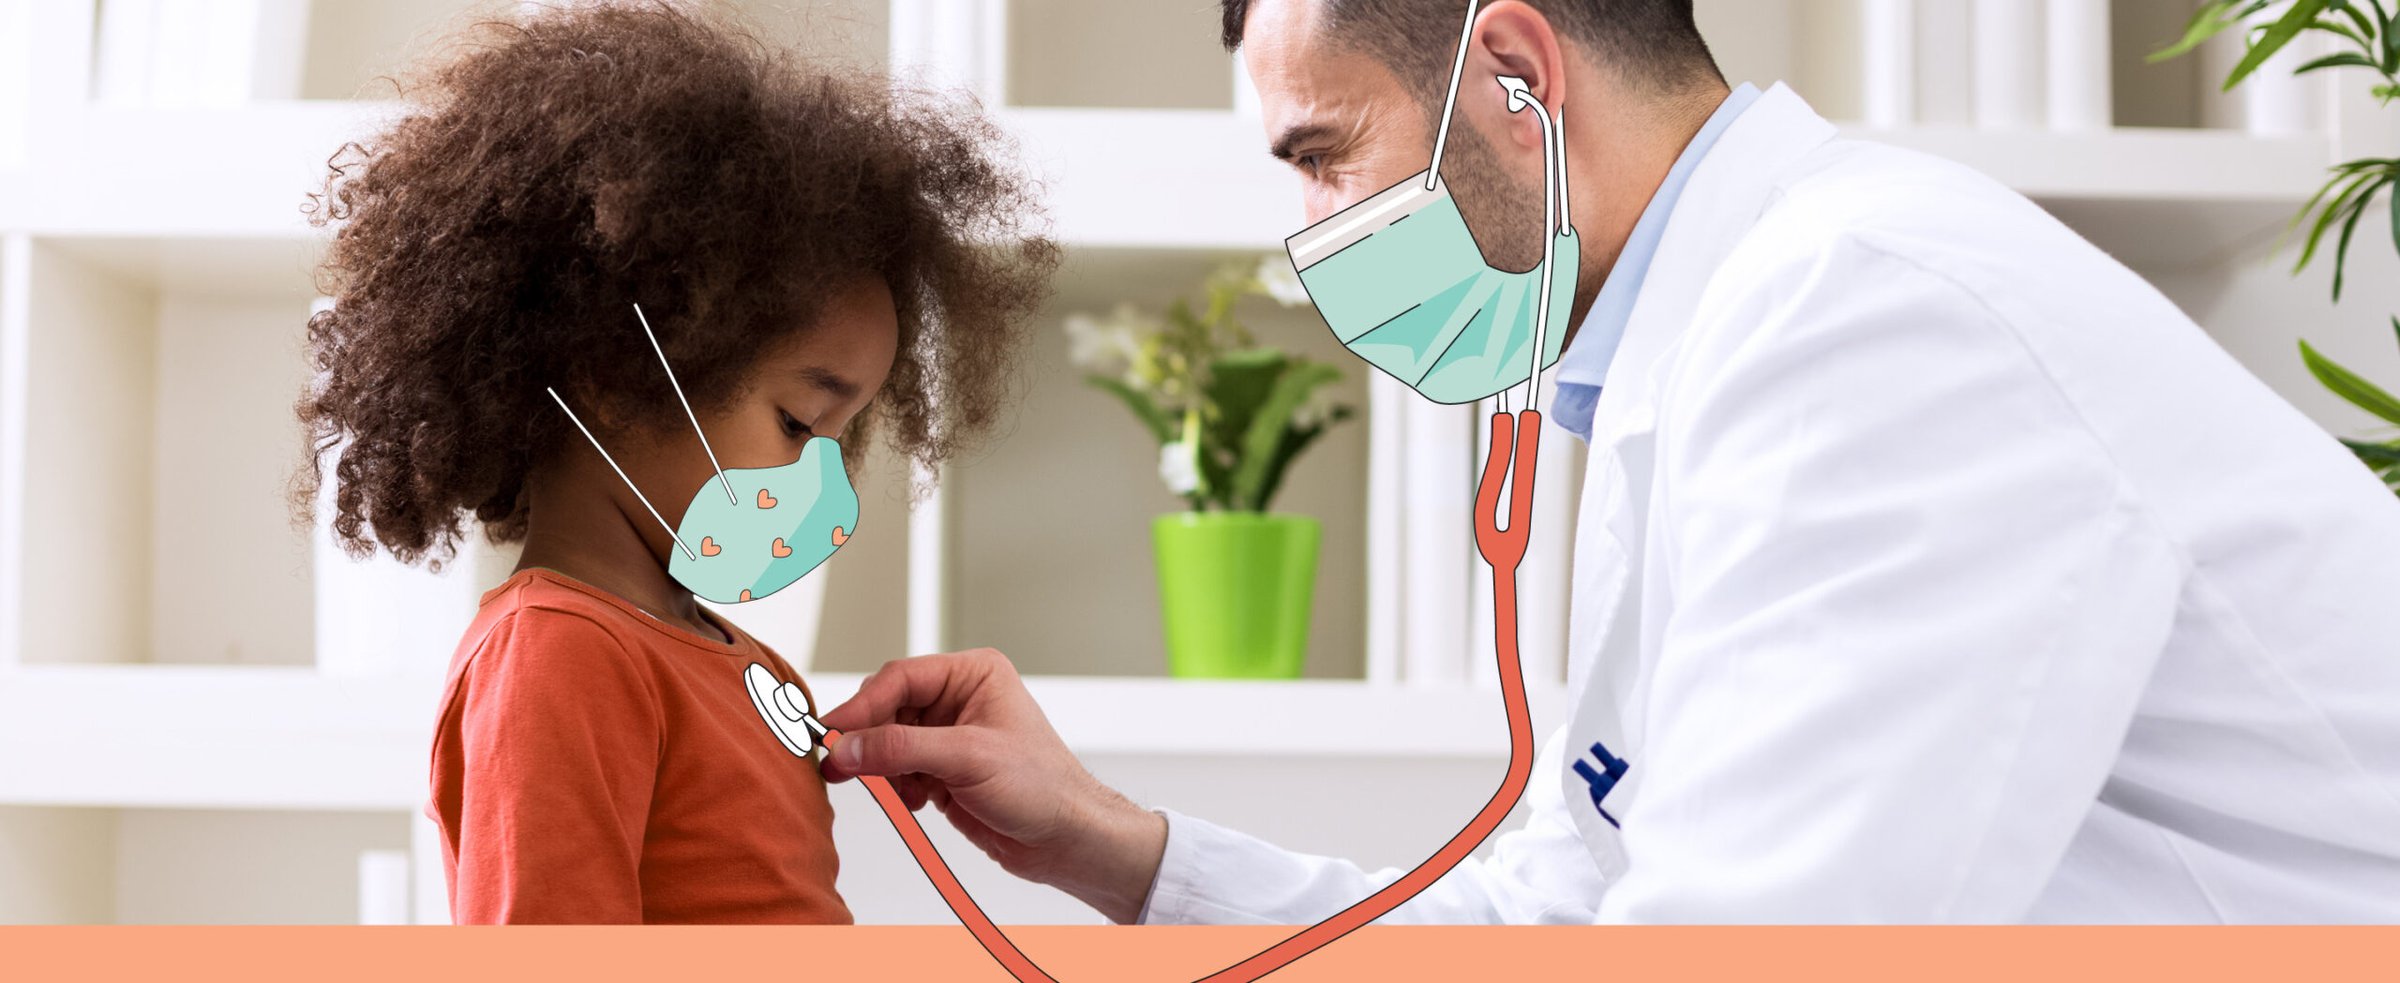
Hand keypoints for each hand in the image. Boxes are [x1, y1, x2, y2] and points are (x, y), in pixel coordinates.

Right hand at [818, 648, 1168, 923]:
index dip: (861, 706)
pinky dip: (895, 788)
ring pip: (886, 743)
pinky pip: (897, 772)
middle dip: (866, 740)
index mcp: (973, 674)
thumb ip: (901, 749)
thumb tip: (845, 747)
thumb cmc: (1043, 787)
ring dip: (881, 769)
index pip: (900, 678)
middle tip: (838, 766)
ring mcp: (948, 736)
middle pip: (886, 709)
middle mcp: (958, 699)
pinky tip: (916, 802)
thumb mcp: (968, 759)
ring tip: (892, 790)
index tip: (829, 733)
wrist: (1065, 839)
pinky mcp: (941, 771)